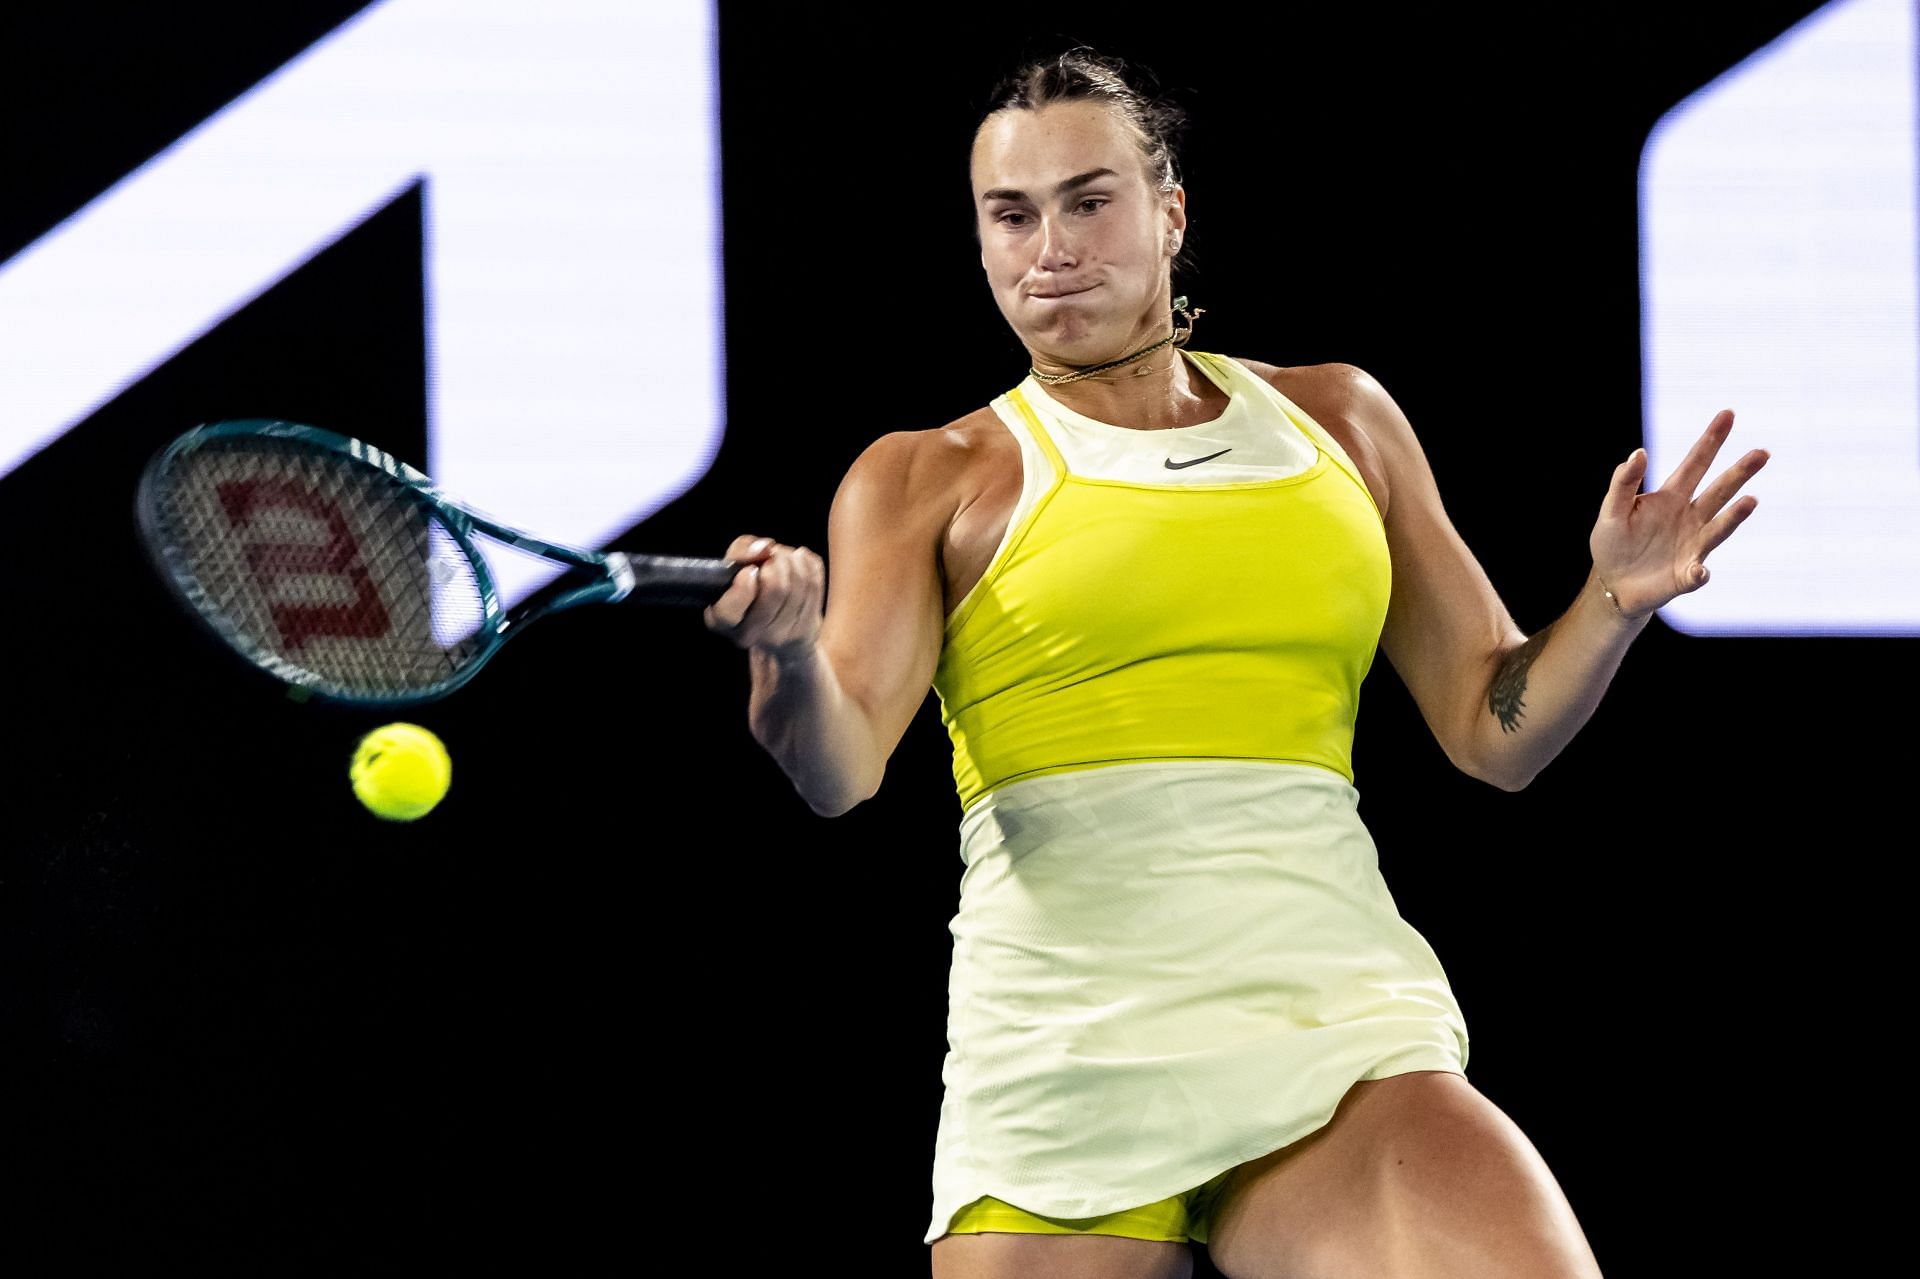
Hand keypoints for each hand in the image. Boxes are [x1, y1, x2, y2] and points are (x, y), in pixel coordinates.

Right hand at [703, 533, 824, 652]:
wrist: (777, 622)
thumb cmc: (749, 588)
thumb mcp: (733, 567)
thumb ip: (740, 552)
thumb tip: (764, 548)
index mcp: (723, 622)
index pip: (730, 609)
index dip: (743, 585)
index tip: (750, 570)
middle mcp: (751, 635)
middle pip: (775, 588)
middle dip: (776, 560)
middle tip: (771, 555)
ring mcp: (782, 635)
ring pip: (799, 583)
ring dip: (792, 559)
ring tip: (784, 558)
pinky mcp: (807, 628)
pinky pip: (814, 583)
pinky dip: (807, 564)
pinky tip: (798, 564)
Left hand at [1590, 409, 1768, 617]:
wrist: (1613, 585)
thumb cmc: (1613, 543)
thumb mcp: (1611, 510)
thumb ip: (1623, 483)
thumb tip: (1639, 452)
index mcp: (1671, 497)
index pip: (1695, 463)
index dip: (1710, 440)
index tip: (1727, 414)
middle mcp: (1690, 517)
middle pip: (1718, 490)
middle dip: (1739, 472)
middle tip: (1762, 452)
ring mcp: (1693, 546)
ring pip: (1718, 528)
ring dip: (1734, 516)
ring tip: (1750, 501)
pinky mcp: (1686, 576)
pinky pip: (1696, 574)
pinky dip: (1699, 573)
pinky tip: (1700, 571)